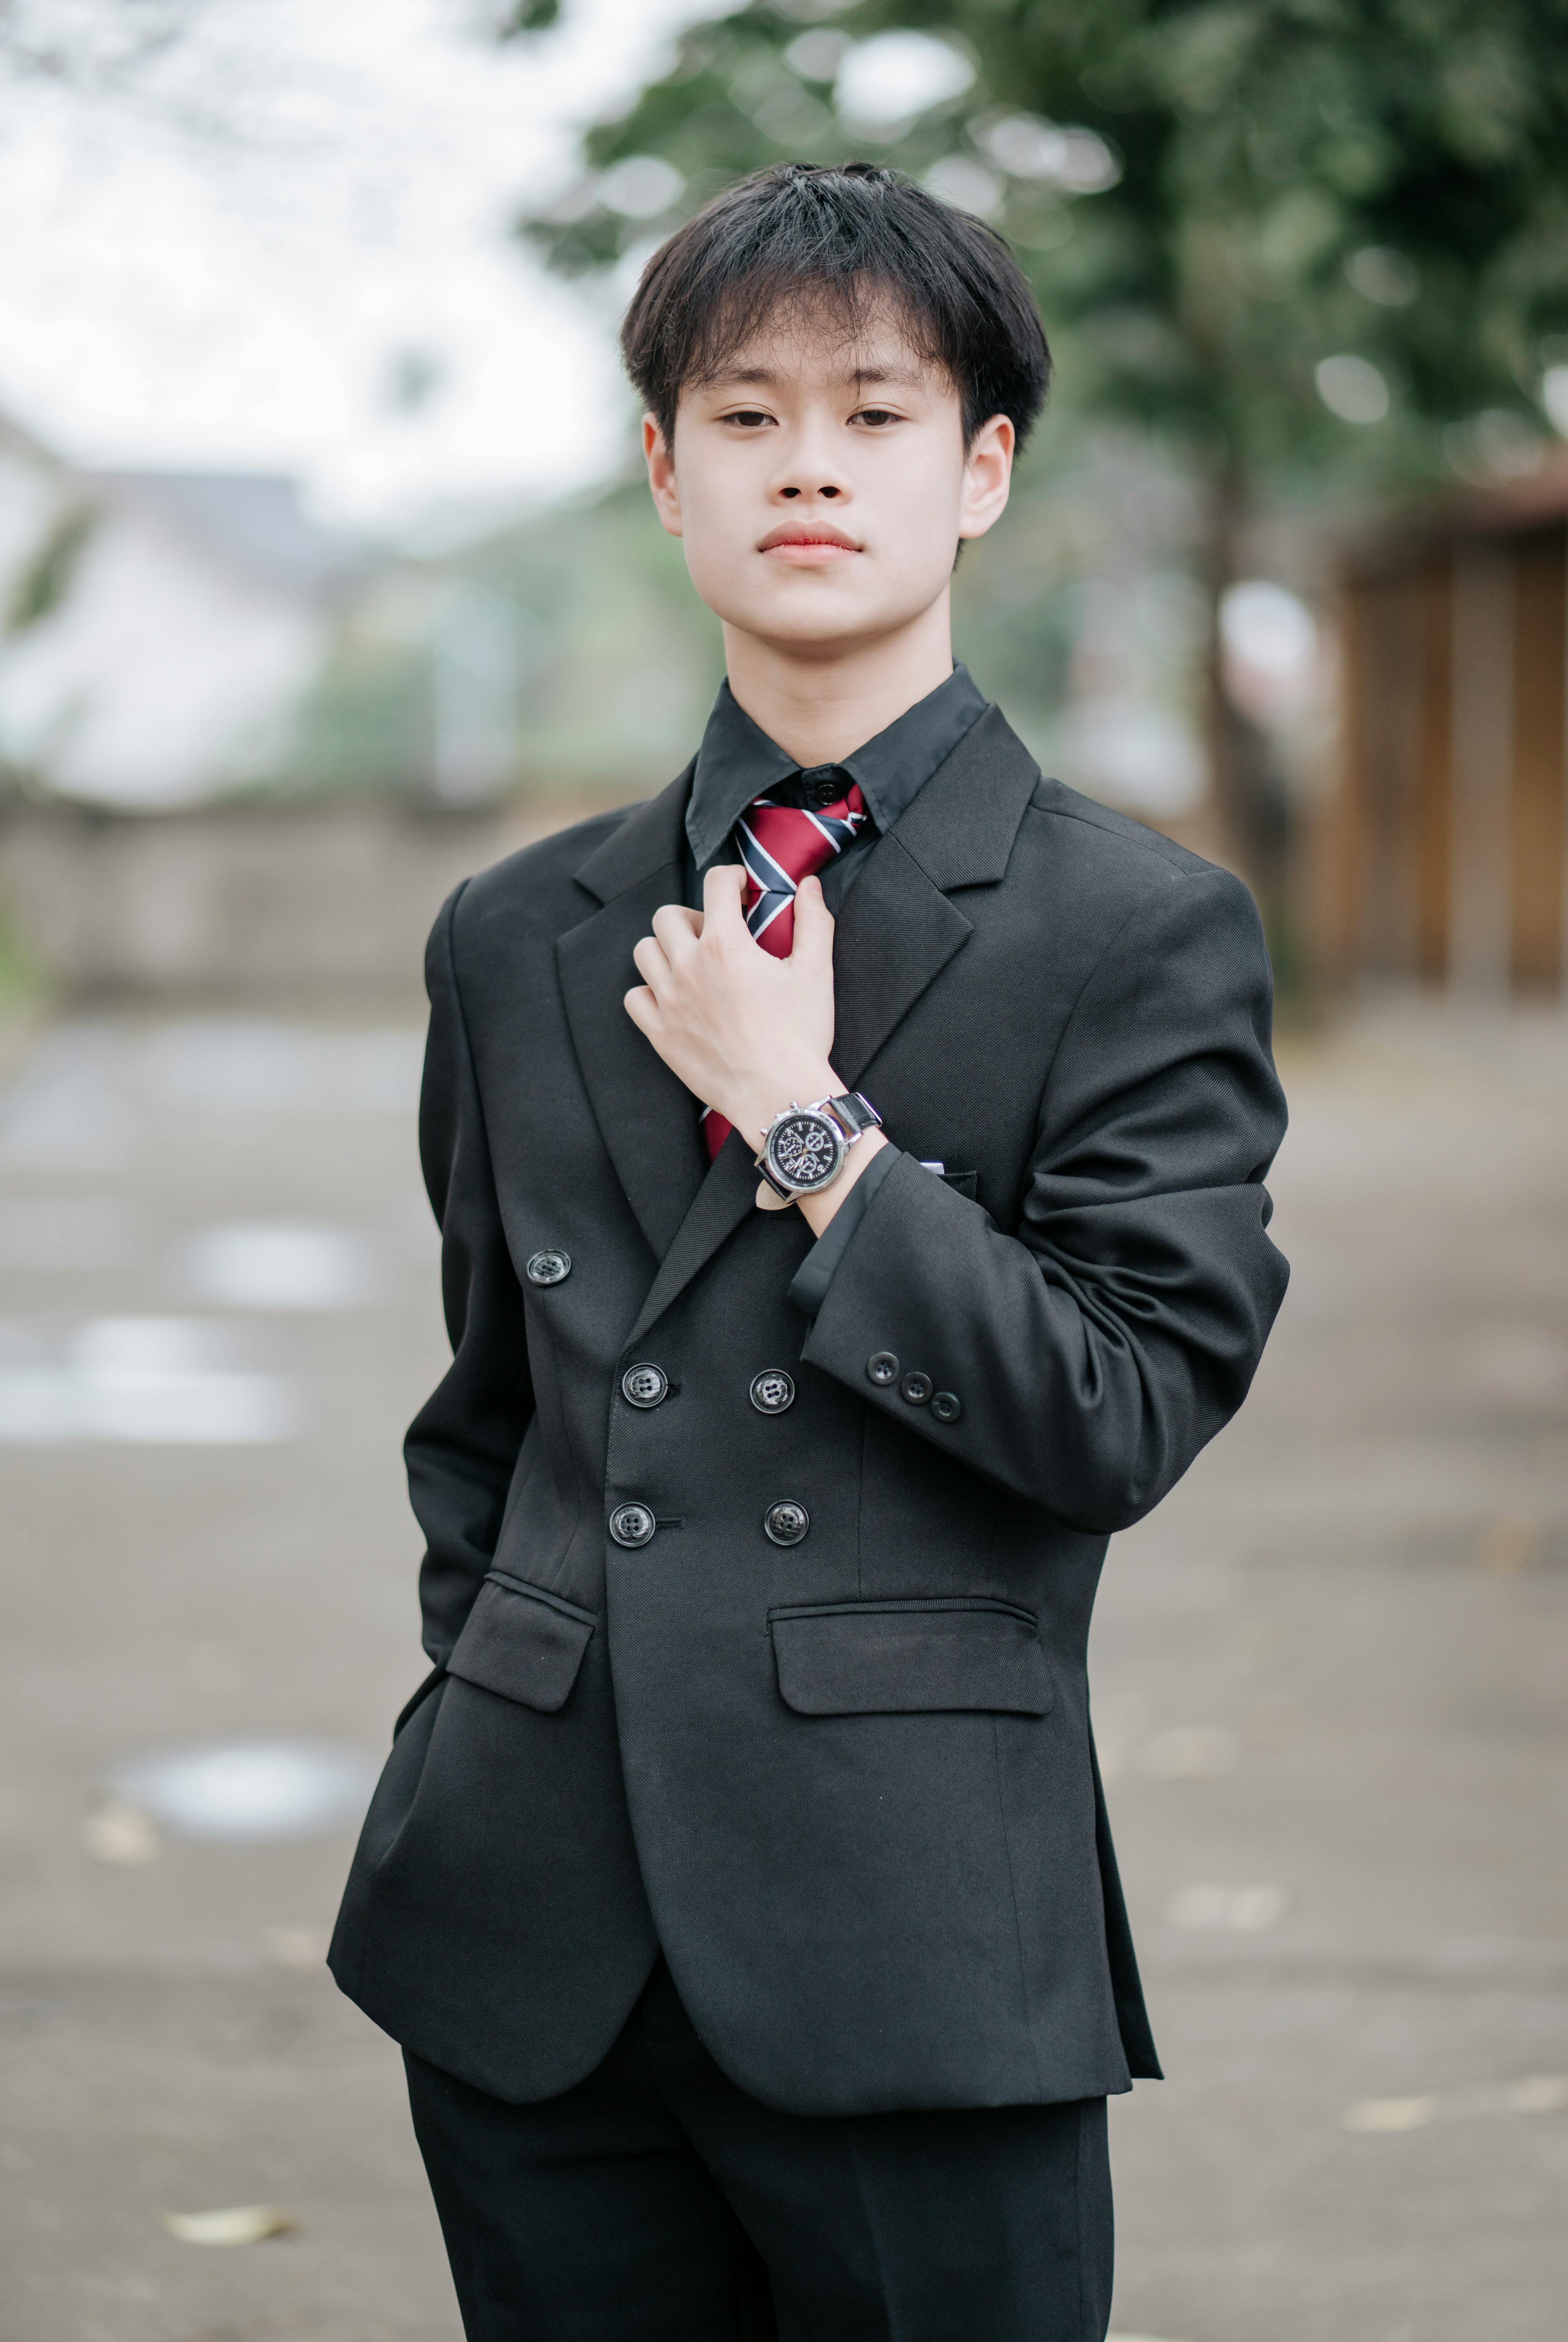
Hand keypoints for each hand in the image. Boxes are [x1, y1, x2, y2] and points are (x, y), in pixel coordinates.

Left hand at [625, 865, 837, 1147]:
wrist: (780, 1096)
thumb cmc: (800, 1035)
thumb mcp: (816, 971)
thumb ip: (813, 921)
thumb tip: (810, 885)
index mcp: (725, 944)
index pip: (715, 884)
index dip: (731, 878)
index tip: (741, 890)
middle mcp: (688, 967)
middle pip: (667, 915)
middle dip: (693, 915)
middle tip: (716, 932)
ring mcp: (669, 1002)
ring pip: (645, 952)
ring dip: (666, 948)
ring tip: (692, 962)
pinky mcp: (660, 1034)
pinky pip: (635, 998)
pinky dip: (649, 991)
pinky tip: (674, 997)